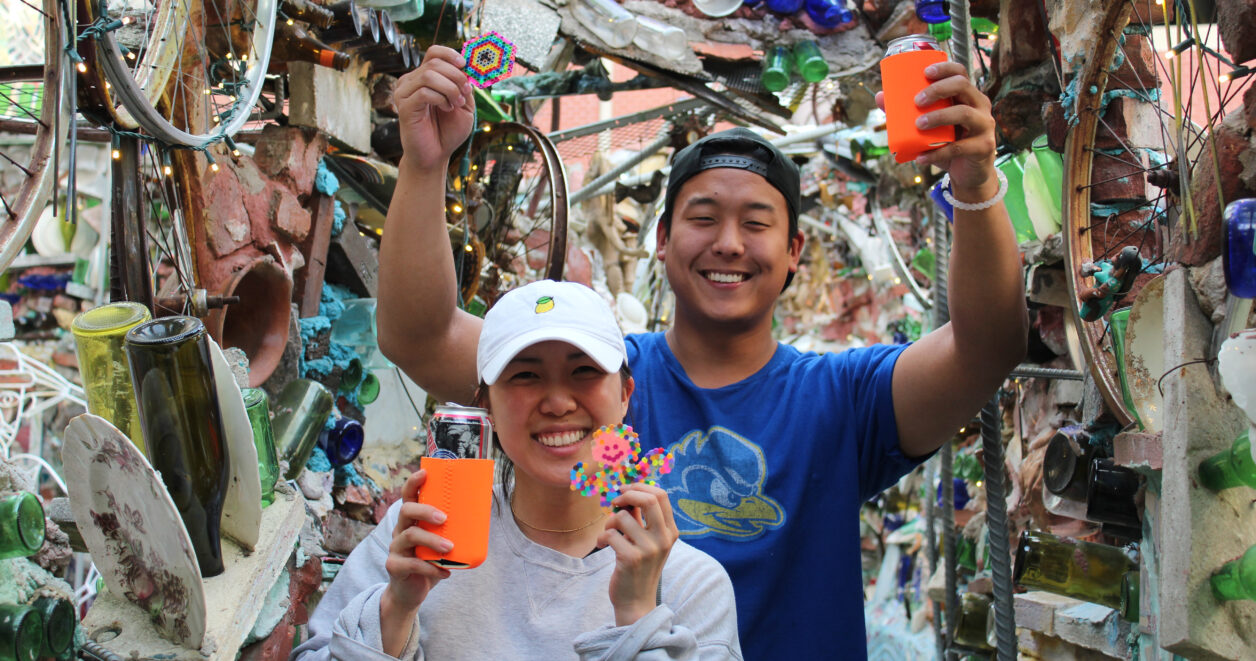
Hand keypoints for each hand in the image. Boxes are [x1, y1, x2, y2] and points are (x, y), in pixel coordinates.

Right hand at [382, 469, 452, 616]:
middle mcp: (400, 529)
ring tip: (450, 548)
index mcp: (412, 520)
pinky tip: (446, 573)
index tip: (425, 473)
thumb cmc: (429, 561)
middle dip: (425, 511)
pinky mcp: (395, 566)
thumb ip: (452, 530)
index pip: (408, 496)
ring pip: (410, 536)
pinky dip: (431, 568)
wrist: (411, 592)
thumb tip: (483, 513)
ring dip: (433, 540)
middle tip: (444, 518)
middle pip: (406, 511)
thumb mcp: (440, 542)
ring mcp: (396, 548)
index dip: (413, 482)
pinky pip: (412, 564)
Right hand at [393, 45, 475, 171]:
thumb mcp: (465, 106)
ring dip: (450, 88)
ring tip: (456, 104)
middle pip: (434, 62)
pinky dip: (441, 98)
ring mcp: (404, 93)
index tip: (465, 66)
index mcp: (425, 77)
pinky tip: (447, 109)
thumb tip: (468, 68)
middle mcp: (411, 81)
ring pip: (429, 75)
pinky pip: (424, 91)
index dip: (451, 55)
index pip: (434, 52)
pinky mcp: (403, 106)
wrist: (435, 156)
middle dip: (456, 76)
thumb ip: (466, 86)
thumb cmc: (448, 132)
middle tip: (465, 94)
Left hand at [597, 484, 679, 625]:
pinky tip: (603, 546)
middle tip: (614, 502)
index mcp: (670, 531)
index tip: (624, 491)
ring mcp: (649, 549)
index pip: (661, 496)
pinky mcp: (631, 559)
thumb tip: (628, 493)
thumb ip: (641, 518)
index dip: (640, 487)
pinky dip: (601, 537)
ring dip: (608, 522)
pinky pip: (610, 534)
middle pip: (648, 499)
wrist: (636, 601)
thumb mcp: (647, 541)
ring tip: (608, 534)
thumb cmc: (639, 567)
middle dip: (626, 495)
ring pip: (622, 517)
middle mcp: (664, 539)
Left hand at [875, 61, 998, 202]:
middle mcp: (980, 105)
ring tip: (918, 125)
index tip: (925, 72)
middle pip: (962, 86)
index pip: (960, 72)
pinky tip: (921, 157)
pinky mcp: (984, 146)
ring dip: (938, 117)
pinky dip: (937, 152)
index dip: (945, 68)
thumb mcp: (929, 127)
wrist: (968, 173)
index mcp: (968, 95)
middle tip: (917, 101)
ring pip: (964, 113)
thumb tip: (880, 96)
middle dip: (938, 89)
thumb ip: (907, 112)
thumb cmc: (948, 143)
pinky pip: (959, 147)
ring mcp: (985, 125)